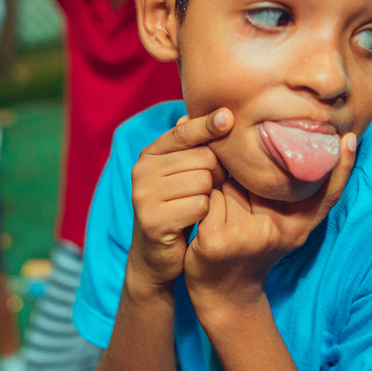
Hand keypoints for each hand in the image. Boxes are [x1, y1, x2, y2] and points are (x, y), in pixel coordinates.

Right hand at [129, 109, 232, 288]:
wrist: (156, 256)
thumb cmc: (178, 209)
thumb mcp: (183, 175)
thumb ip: (195, 147)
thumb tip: (220, 114)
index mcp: (149, 155)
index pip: (184, 133)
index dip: (208, 124)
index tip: (229, 116)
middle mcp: (142, 171)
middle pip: (204, 158)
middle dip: (216, 174)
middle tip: (208, 191)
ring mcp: (144, 195)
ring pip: (204, 182)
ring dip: (211, 196)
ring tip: (198, 207)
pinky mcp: (153, 219)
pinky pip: (201, 205)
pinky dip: (206, 214)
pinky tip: (194, 221)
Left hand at [185, 133, 357, 318]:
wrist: (224, 296)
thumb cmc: (250, 250)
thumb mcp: (278, 227)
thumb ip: (282, 195)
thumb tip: (273, 142)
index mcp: (299, 228)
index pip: (325, 194)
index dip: (341, 167)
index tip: (348, 139)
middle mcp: (279, 231)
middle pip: (260, 177)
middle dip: (246, 177)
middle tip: (240, 206)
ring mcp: (248, 235)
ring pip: (230, 183)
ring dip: (221, 190)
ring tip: (222, 218)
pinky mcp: (218, 238)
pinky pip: (208, 197)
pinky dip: (203, 201)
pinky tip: (205, 223)